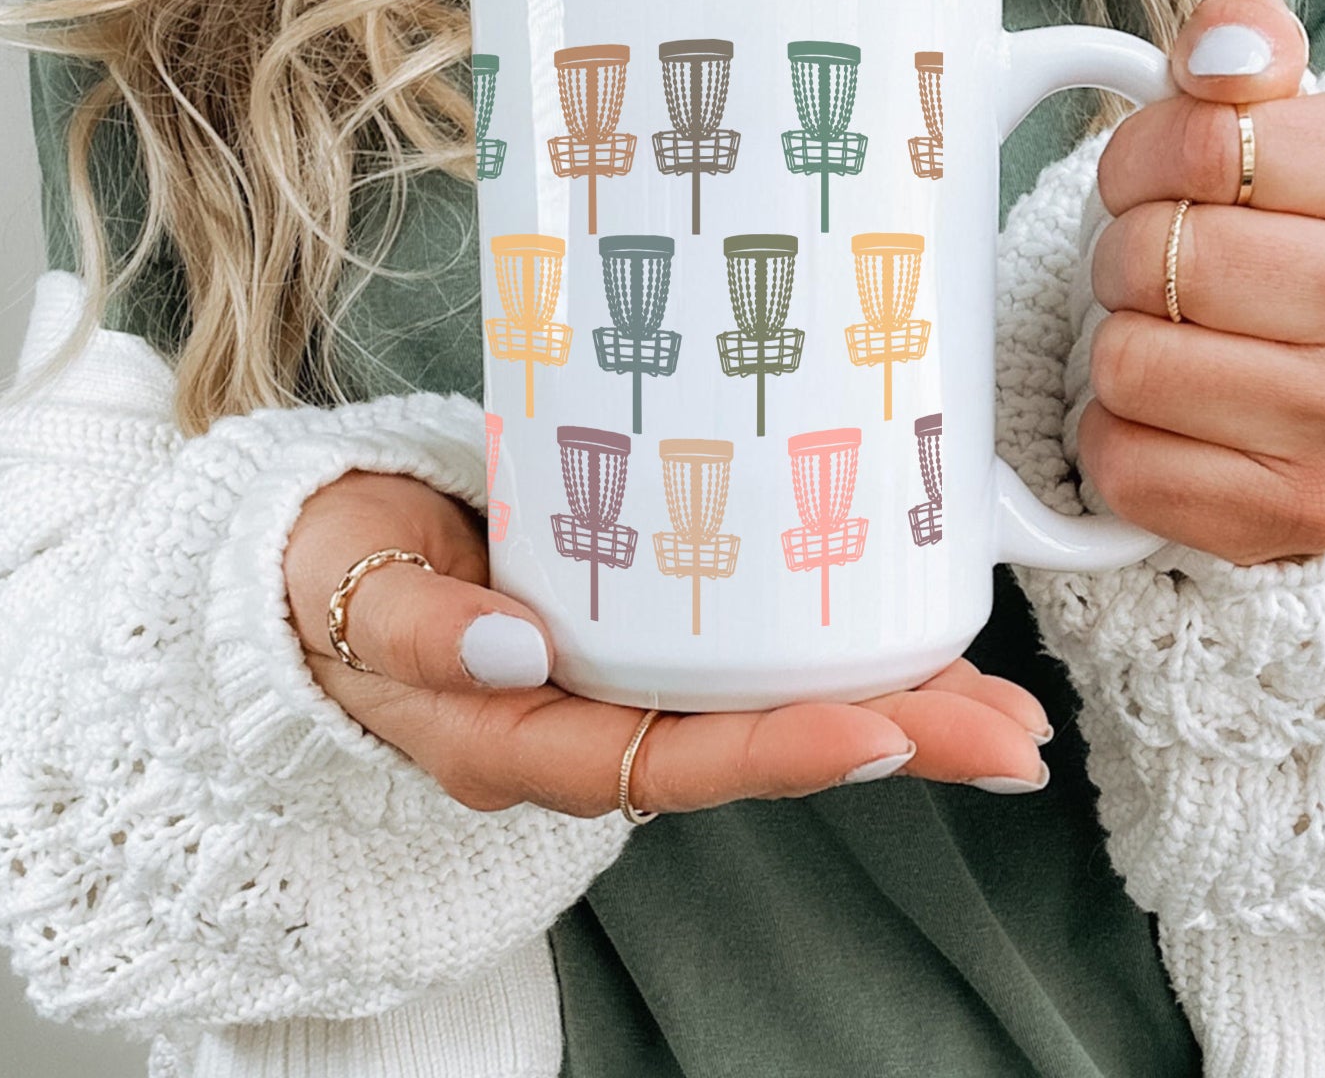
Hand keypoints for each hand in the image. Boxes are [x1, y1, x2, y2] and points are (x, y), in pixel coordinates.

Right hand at [283, 471, 1054, 814]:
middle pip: (754, 747)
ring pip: (770, 707)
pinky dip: (836, 645)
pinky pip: (749, 652)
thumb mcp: (352, 600)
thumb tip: (516, 647)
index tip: (884, 730)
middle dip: (889, 741)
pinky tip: (913, 630)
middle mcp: (592, 727)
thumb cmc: (331, 581)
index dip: (779, 752)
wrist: (317, 561)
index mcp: (523, 740)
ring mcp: (623, 681)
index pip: (668, 763)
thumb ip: (419, 627)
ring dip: (891, 704)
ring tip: (1003, 704)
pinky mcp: (641, 627)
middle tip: (1007, 733)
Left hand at [1083, 0, 1324, 564]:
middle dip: (1126, 255)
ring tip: (1174, 338)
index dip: (1142, 159)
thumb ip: (1240, 42)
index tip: (1167, 183)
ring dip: (1120, 345)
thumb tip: (1221, 50)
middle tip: (1163, 270)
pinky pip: (1125, 464)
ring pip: (1130, 363)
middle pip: (1157, 256)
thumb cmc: (1281, 232)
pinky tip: (1173, 418)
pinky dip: (1117, 438)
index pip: (1198, 142)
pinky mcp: (1306, 516)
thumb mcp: (1271, 115)